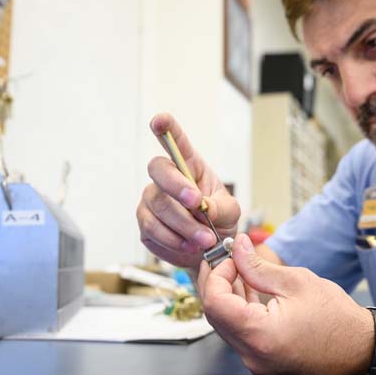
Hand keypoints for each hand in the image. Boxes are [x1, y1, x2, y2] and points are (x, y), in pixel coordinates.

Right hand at [137, 113, 240, 268]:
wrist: (208, 253)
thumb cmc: (219, 222)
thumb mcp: (230, 212)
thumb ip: (221, 207)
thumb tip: (204, 207)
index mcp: (189, 166)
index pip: (174, 141)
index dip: (165, 128)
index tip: (159, 121)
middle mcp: (166, 178)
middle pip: (159, 170)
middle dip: (177, 187)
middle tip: (198, 205)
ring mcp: (151, 200)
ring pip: (158, 206)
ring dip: (183, 225)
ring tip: (205, 239)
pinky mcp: (145, 224)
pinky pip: (152, 230)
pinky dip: (174, 241)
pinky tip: (189, 246)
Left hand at [198, 234, 374, 374]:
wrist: (362, 350)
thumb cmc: (338, 319)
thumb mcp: (296, 281)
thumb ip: (258, 265)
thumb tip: (236, 247)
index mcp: (259, 335)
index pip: (214, 303)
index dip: (215, 275)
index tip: (227, 257)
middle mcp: (252, 355)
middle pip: (216, 315)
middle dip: (218, 283)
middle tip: (229, 259)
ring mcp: (256, 362)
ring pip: (226, 324)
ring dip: (229, 296)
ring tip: (242, 271)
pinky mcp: (263, 362)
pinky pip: (240, 334)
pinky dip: (240, 311)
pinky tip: (251, 291)